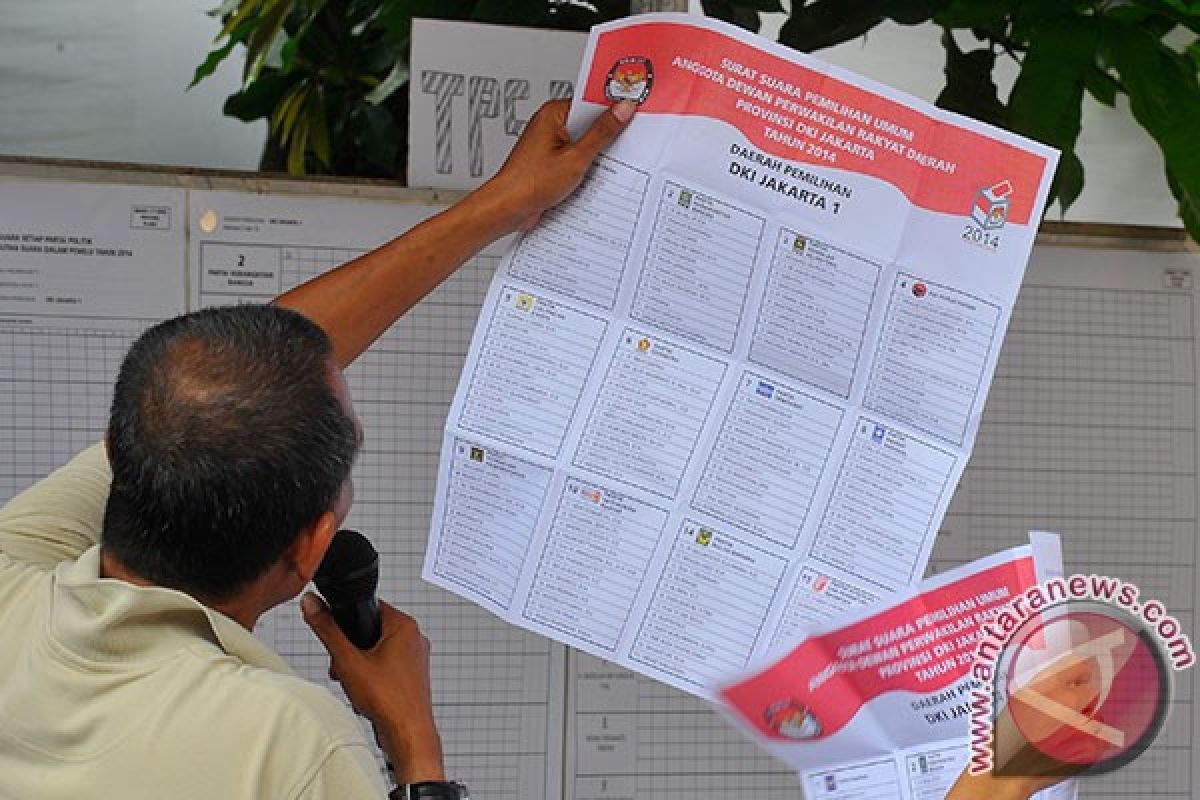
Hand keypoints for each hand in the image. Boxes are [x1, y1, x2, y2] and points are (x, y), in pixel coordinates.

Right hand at [302, 592, 444, 782]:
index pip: (369, 606)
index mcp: (404, 625)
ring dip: (359, 666)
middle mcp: (414, 638)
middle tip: (345, 668)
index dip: (348, 622)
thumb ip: (328, 630)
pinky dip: (372, 678)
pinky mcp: (412, 675)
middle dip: (351, 651)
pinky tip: (367, 693)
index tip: (340, 640)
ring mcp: (415, 658)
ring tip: (356, 683)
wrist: (408, 733)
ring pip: (377, 651)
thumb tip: (313, 605)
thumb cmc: (390, 700)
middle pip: (371, 631)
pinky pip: (385, 667)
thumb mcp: (348, 661)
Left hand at [482, 98, 636, 230]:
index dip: (613, 109)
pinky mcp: (550, 161)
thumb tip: (621, 110)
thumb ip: (602, 133)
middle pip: (588, 123)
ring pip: (583, 143)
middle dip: (604, 136)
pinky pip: (574, 158)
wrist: (507, 208)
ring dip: (594, 155)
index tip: (632, 113)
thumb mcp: (576, 157)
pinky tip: (587, 177)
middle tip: (619, 145)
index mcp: (553, 113)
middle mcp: (549, 125)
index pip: (591, 102)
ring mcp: (549, 144)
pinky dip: (583, 167)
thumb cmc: (528, 182)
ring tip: (596, 166)